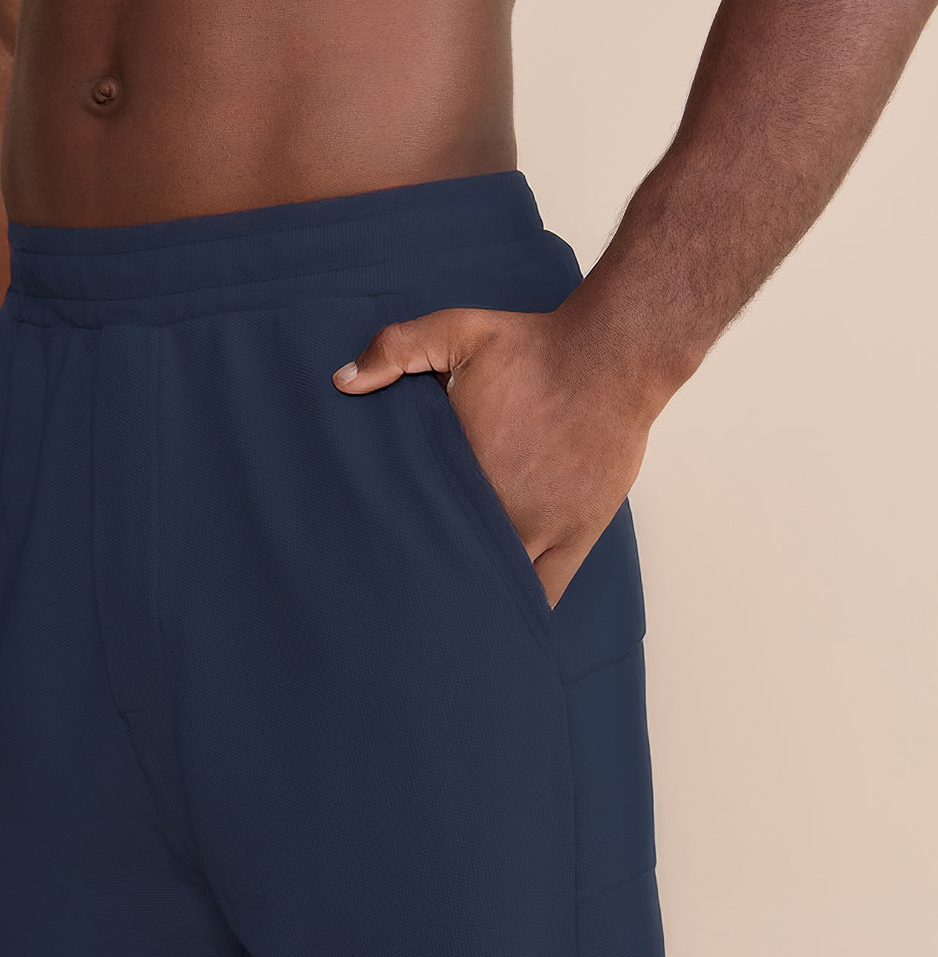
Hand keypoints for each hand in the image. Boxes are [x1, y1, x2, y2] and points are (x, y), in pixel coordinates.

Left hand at [333, 300, 659, 604]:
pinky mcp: (578, 535)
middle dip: (432, 579)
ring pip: (498, 586)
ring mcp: (542, 529)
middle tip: (405, 596)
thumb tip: (343, 380)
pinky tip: (500, 623)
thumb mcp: (457, 332)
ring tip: (446, 617)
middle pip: (455, 565)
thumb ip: (396, 350)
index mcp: (464, 470)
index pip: (416, 526)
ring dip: (475, 599)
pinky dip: (522, 606)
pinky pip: (547, 589)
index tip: (379, 556)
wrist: (613, 356)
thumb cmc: (536, 347)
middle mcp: (501, 509)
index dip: (397, 545)